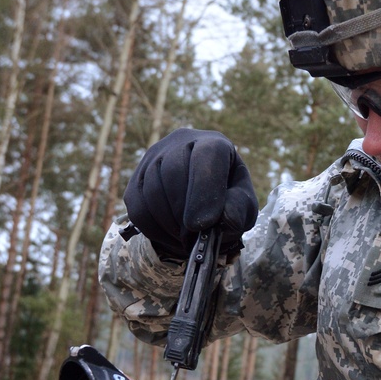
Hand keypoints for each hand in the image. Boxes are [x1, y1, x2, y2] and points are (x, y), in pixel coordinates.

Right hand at [123, 127, 257, 261]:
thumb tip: (225, 217)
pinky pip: (137, 207)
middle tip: (194, 237)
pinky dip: (154, 229)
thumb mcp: (244, 207)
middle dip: (183, 213)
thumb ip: (240, 209)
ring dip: (169, 223)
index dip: (202, 192)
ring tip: (185, 237)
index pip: (207, 156)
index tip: (201, 224)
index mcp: (215, 143)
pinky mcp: (136, 179)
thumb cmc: (227, 202)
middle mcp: (181, 142)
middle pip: (172, 172)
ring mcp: (154, 158)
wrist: (203, 205)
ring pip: (151, 190)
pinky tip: (171, 235)